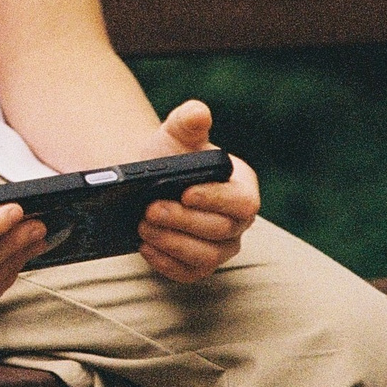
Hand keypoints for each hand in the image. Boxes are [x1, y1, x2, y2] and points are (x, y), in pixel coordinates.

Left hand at [137, 100, 260, 283]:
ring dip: (172, 242)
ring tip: (143, 225)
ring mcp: (220, 248)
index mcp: (242, 187)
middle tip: (150, 209)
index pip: (243, 203)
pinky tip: (145, 246)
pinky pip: (188, 273)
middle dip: (183, 221)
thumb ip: (188, 121)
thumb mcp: (176, 134)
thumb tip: (198, 113)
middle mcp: (238, 222)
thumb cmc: (170, 156)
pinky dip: (165, 262)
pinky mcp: (198, 266)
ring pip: (206, 257)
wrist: (148, 183)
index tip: (185, 192)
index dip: (216, 200)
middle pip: (221, 231)